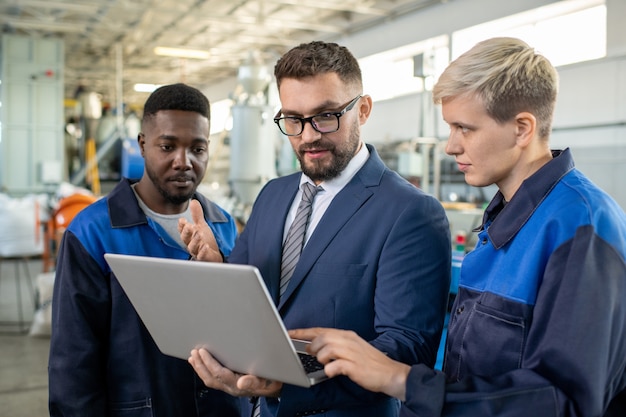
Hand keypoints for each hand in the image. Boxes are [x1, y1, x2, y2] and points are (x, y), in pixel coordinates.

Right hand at [178, 200, 222, 261]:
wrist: (213, 255)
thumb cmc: (204, 240)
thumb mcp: (201, 226)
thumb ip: (197, 215)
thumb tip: (194, 201)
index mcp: (189, 236)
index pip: (182, 230)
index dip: (182, 226)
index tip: (182, 220)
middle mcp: (190, 244)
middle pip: (185, 239)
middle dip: (187, 232)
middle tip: (190, 226)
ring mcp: (197, 252)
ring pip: (192, 247)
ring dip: (195, 240)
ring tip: (199, 233)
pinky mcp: (204, 258)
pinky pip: (201, 256)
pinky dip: (202, 252)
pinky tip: (205, 246)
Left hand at [189, 348, 281, 397]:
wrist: (275, 388)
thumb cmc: (272, 380)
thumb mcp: (268, 380)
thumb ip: (255, 381)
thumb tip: (241, 382)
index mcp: (240, 385)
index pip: (220, 374)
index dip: (209, 363)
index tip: (202, 351)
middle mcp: (232, 388)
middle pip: (211, 378)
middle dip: (201, 365)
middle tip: (194, 351)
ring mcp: (229, 387)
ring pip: (209, 380)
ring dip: (199, 368)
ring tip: (193, 357)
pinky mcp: (228, 385)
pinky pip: (212, 379)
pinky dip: (204, 370)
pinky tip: (200, 363)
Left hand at [289, 328, 409, 400]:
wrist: (391, 373)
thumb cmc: (370, 363)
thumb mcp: (353, 348)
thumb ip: (335, 345)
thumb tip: (314, 347)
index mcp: (347, 335)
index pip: (320, 330)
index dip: (303, 332)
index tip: (289, 333)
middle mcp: (349, 341)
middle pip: (322, 337)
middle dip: (312, 347)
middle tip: (312, 355)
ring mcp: (352, 353)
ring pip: (326, 349)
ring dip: (321, 358)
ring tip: (326, 364)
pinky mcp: (355, 366)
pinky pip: (335, 366)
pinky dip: (330, 369)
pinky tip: (332, 372)